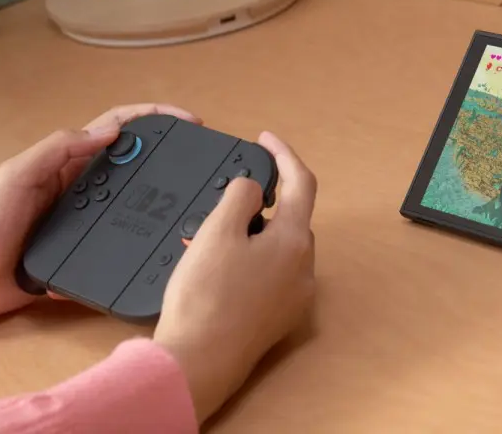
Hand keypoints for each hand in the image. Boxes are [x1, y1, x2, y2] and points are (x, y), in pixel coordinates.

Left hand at [0, 104, 201, 324]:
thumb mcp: (19, 174)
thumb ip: (59, 148)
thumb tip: (113, 132)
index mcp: (71, 162)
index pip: (120, 129)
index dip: (155, 118)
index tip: (188, 123)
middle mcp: (88, 187)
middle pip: (139, 162)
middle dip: (172, 154)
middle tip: (205, 161)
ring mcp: (93, 220)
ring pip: (140, 201)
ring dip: (166, 195)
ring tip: (196, 198)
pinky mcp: (94, 252)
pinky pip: (128, 241)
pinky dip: (150, 237)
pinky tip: (170, 241)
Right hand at [153, 132, 316, 422]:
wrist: (198, 362)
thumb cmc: (206, 297)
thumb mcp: (217, 232)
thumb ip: (240, 197)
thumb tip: (252, 187)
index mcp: (294, 240)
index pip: (301, 183)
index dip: (284, 154)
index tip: (265, 139)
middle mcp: (304, 267)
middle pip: (290, 218)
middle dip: (262, 201)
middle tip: (225, 199)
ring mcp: (294, 296)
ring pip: (278, 248)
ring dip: (253, 234)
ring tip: (212, 238)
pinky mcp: (278, 317)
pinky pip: (271, 275)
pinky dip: (251, 261)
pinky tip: (220, 269)